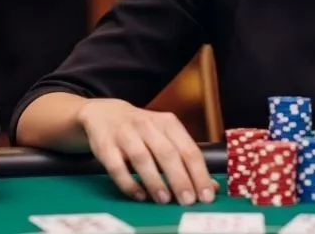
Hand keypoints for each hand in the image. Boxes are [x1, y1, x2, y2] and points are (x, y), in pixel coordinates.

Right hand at [77, 99, 215, 205]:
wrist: (105, 113)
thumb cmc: (142, 129)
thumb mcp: (166, 136)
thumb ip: (186, 159)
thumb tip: (209, 186)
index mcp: (168, 123)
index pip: (188, 149)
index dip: (199, 173)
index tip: (206, 195)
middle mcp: (148, 126)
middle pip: (167, 153)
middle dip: (180, 178)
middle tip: (188, 200)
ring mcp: (126, 134)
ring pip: (142, 158)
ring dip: (155, 180)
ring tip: (165, 200)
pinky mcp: (106, 146)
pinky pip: (117, 166)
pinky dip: (128, 182)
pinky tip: (139, 195)